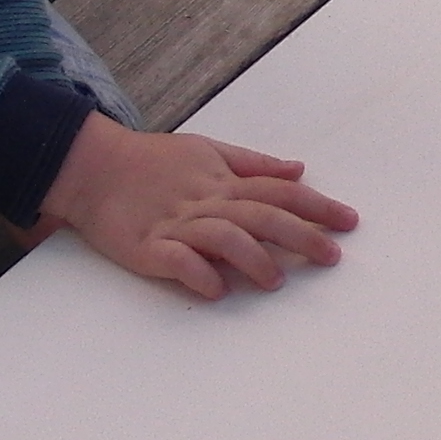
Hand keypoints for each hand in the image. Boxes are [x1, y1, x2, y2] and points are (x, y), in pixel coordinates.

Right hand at [40, 113, 358, 298]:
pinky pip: (175, 260)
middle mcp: (204, 201)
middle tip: (330, 255)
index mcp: (222, 180)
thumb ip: (254, 163)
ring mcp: (174, 224)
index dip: (315, 205)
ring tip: (276, 280)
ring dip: (252, 258)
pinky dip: (198, 273)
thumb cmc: (153, 161)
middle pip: (260, 214)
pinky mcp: (145, 246)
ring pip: (221, 237)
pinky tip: (217, 289)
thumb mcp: (207, 149)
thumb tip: (300, 169)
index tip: (349, 221)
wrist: (91, 166)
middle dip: (299, 234)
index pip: (277, 190)